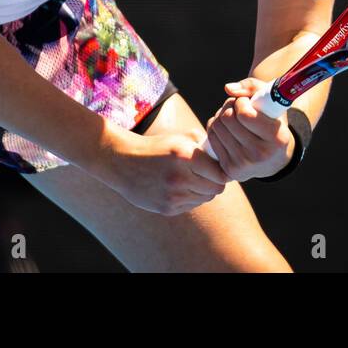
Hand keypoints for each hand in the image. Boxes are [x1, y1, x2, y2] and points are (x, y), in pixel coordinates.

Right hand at [96, 128, 229, 215]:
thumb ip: (204, 146)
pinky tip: (177, 188)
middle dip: (213, 182)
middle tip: (206, 175)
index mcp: (185, 156)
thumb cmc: (156, 147)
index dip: (221, 171)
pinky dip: (189, 198)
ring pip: (204, 199)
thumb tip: (225, 158)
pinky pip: (190, 206)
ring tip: (189, 180)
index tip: (217, 168)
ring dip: (201, 191)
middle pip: (215, 189)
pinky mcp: (166, 208)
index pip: (221, 174)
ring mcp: (172, 195)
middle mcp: (180, 177)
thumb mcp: (179, 139)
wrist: (122, 161)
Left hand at [203, 77, 295, 181]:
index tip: (246, 102)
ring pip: (216, 126)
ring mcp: (243, 165)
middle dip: (230, 106)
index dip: (241, 102)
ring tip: (233, 116)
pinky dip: (215, 126)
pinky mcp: (229, 170)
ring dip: (221, 115)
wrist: (273, 158)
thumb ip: (251, 87)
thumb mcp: (271, 100)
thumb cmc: (272, 121)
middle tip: (238, 106)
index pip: (244, 114)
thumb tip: (228, 88)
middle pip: (227, 119)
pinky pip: (211, 137)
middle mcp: (260, 155)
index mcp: (277, 138)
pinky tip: (227, 127)